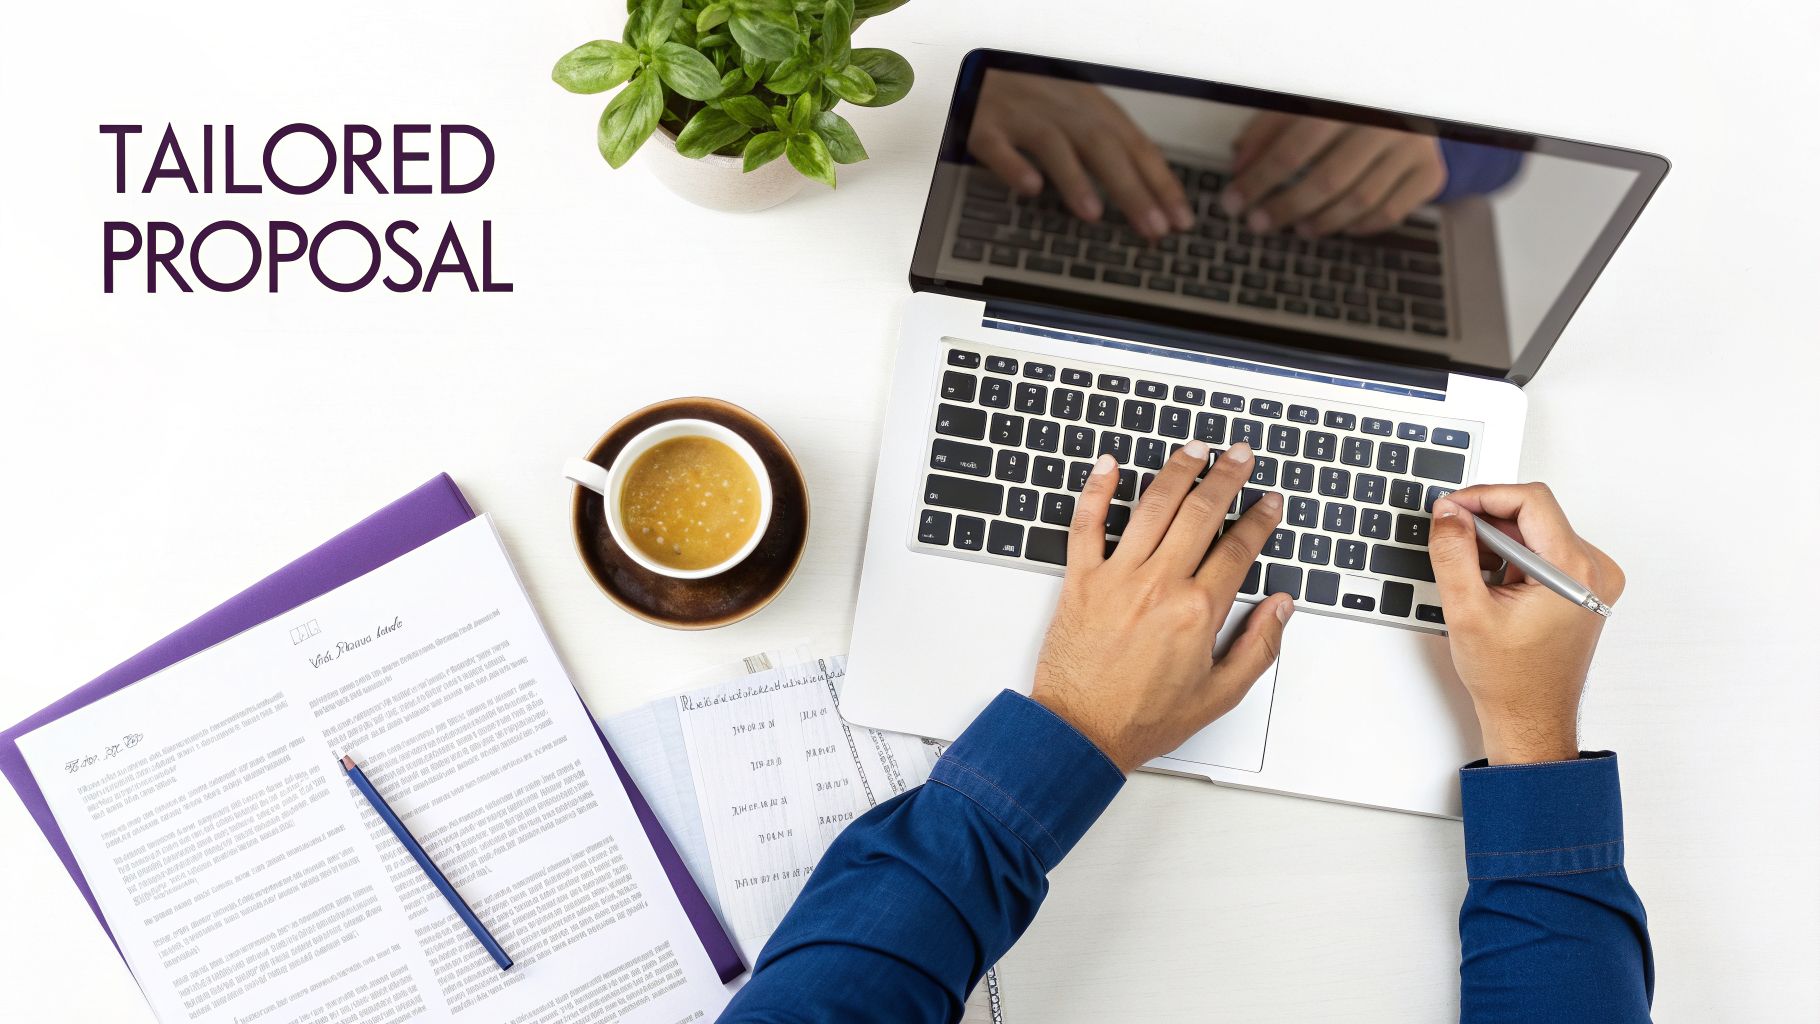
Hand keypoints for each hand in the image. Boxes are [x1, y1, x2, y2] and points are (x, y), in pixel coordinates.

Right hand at [969, 71, 1193, 239]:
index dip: (1161, 182)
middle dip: (1132, 189)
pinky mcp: (985, 128)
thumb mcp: (1080, 112)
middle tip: (1153, 228)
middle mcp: (1062, 108)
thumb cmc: (1035, 100)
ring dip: (1076, 180)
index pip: (1135, 145)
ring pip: (1054, 145)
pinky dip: (1014, 166)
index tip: (1180, 219)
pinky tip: (1030, 188)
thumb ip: (1110, 147)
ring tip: (1095, 215)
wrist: (979, 72)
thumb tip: (1149, 195)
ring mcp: (1022, 117)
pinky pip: (999, 147)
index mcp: (1091, 106)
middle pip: (1103, 146)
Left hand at [1031, 442, 1293, 772]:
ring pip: (1152, 507)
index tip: (1269, 503)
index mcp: (1197, 611)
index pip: (1238, 548)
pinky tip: (1110, 465)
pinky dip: (1097, 490)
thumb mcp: (1219, 695)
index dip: (1259, 519)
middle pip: (1200, 513)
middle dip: (1226, 477)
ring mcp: (1116, 577)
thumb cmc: (1143, 718)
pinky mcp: (1080, 580)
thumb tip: (1280, 607)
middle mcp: (1158, 584)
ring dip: (1176, 471)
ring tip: (1194, 449)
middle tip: (1239, 456)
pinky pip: (1086, 524)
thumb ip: (1257, 647)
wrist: (1080, 732)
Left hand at [1219, 112, 1446, 237]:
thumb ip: (1268, 130)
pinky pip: (1390, 213)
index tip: (1233, 203)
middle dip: (1284, 207)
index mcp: (1347, 100)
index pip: (1294, 148)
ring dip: (1320, 222)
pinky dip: (1358, 227)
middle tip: (1258, 224)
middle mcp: (1384, 123)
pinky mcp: (1430, 174)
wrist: (1412, 102)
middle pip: (1326, 180)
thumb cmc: (1349, 108)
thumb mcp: (1306, 106)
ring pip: (1359, 201)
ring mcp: (1412, 149)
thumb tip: (1239, 165)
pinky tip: (1339, 227)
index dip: (1259, 180)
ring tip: (1297, 227)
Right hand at [1428, 485, 1626, 765]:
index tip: (1452, 508)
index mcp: (1574, 572)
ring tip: (1474, 578)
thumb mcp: (1466, 611)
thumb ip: (1453, 553)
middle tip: (1453, 544)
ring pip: (1537, 530)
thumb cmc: (1510, 680)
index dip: (1484, 496)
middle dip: (1487, 523)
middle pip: (1534, 513)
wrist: (1530, 717)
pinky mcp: (1584, 586)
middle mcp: (1594, 571)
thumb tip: (1448, 513)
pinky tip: (1493, 585)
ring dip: (1498, 542)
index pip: (1531, 501)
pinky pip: (1544, 549)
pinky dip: (1512, 557)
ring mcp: (1593, 579)